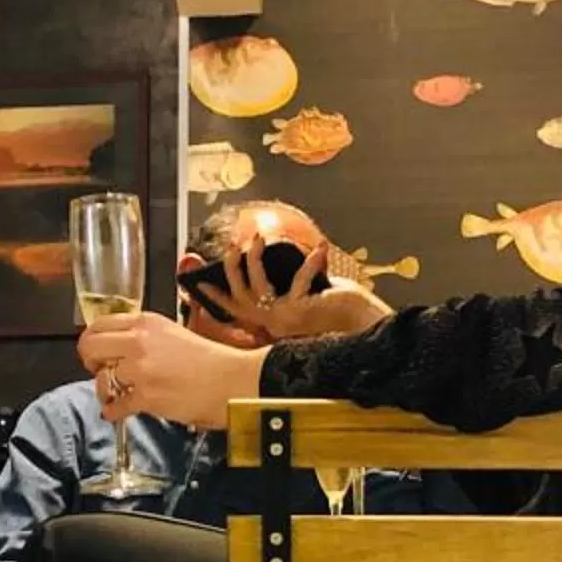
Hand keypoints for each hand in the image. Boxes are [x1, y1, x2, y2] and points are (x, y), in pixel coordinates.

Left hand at [79, 311, 264, 430]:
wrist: (234, 381)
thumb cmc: (212, 360)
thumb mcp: (175, 334)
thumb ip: (146, 336)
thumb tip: (122, 348)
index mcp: (146, 321)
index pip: (100, 324)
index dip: (93, 340)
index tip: (98, 352)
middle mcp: (139, 340)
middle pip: (90, 346)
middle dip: (90, 361)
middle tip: (100, 371)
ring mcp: (140, 369)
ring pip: (100, 378)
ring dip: (104, 389)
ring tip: (116, 394)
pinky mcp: (145, 396)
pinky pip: (114, 406)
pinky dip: (113, 412)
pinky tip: (117, 412)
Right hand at [232, 234, 393, 341]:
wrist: (363, 325)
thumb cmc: (337, 310)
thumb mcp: (305, 297)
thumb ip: (287, 289)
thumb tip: (270, 264)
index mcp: (270, 324)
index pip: (235, 311)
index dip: (216, 298)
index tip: (198, 284)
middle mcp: (272, 324)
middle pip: (240, 294)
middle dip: (232, 267)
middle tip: (233, 244)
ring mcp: (285, 320)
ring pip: (257, 285)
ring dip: (257, 258)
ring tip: (262, 236)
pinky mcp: (303, 312)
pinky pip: (300, 280)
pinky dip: (311, 262)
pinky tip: (321, 249)